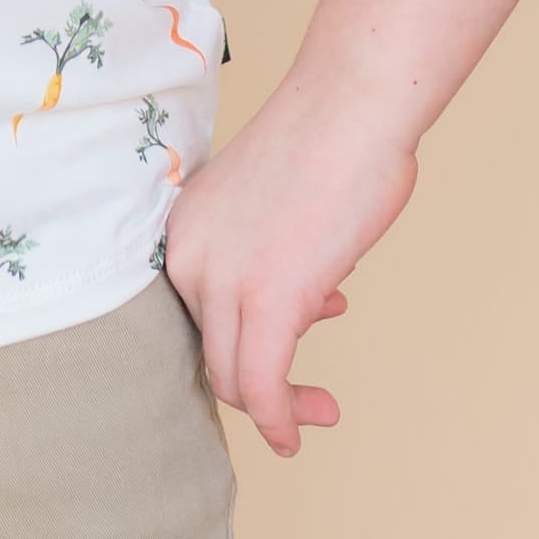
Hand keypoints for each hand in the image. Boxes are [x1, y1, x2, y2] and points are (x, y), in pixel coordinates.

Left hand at [163, 88, 417, 456]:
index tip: (290, 341)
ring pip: (232, 378)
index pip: (197, 315)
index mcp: (186, 229)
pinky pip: (260, 385)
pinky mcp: (267, 300)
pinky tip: (297, 432)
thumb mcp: (276, 206)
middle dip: (259, 382)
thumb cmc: (331, 141)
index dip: (241, 340)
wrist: (352, 106)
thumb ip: (272, 252)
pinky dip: (279, 419)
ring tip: (321, 408)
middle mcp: (189, 256)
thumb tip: (303, 298)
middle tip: (309, 395)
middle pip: (210, 352)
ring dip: (277, 408)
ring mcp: (223, 280)